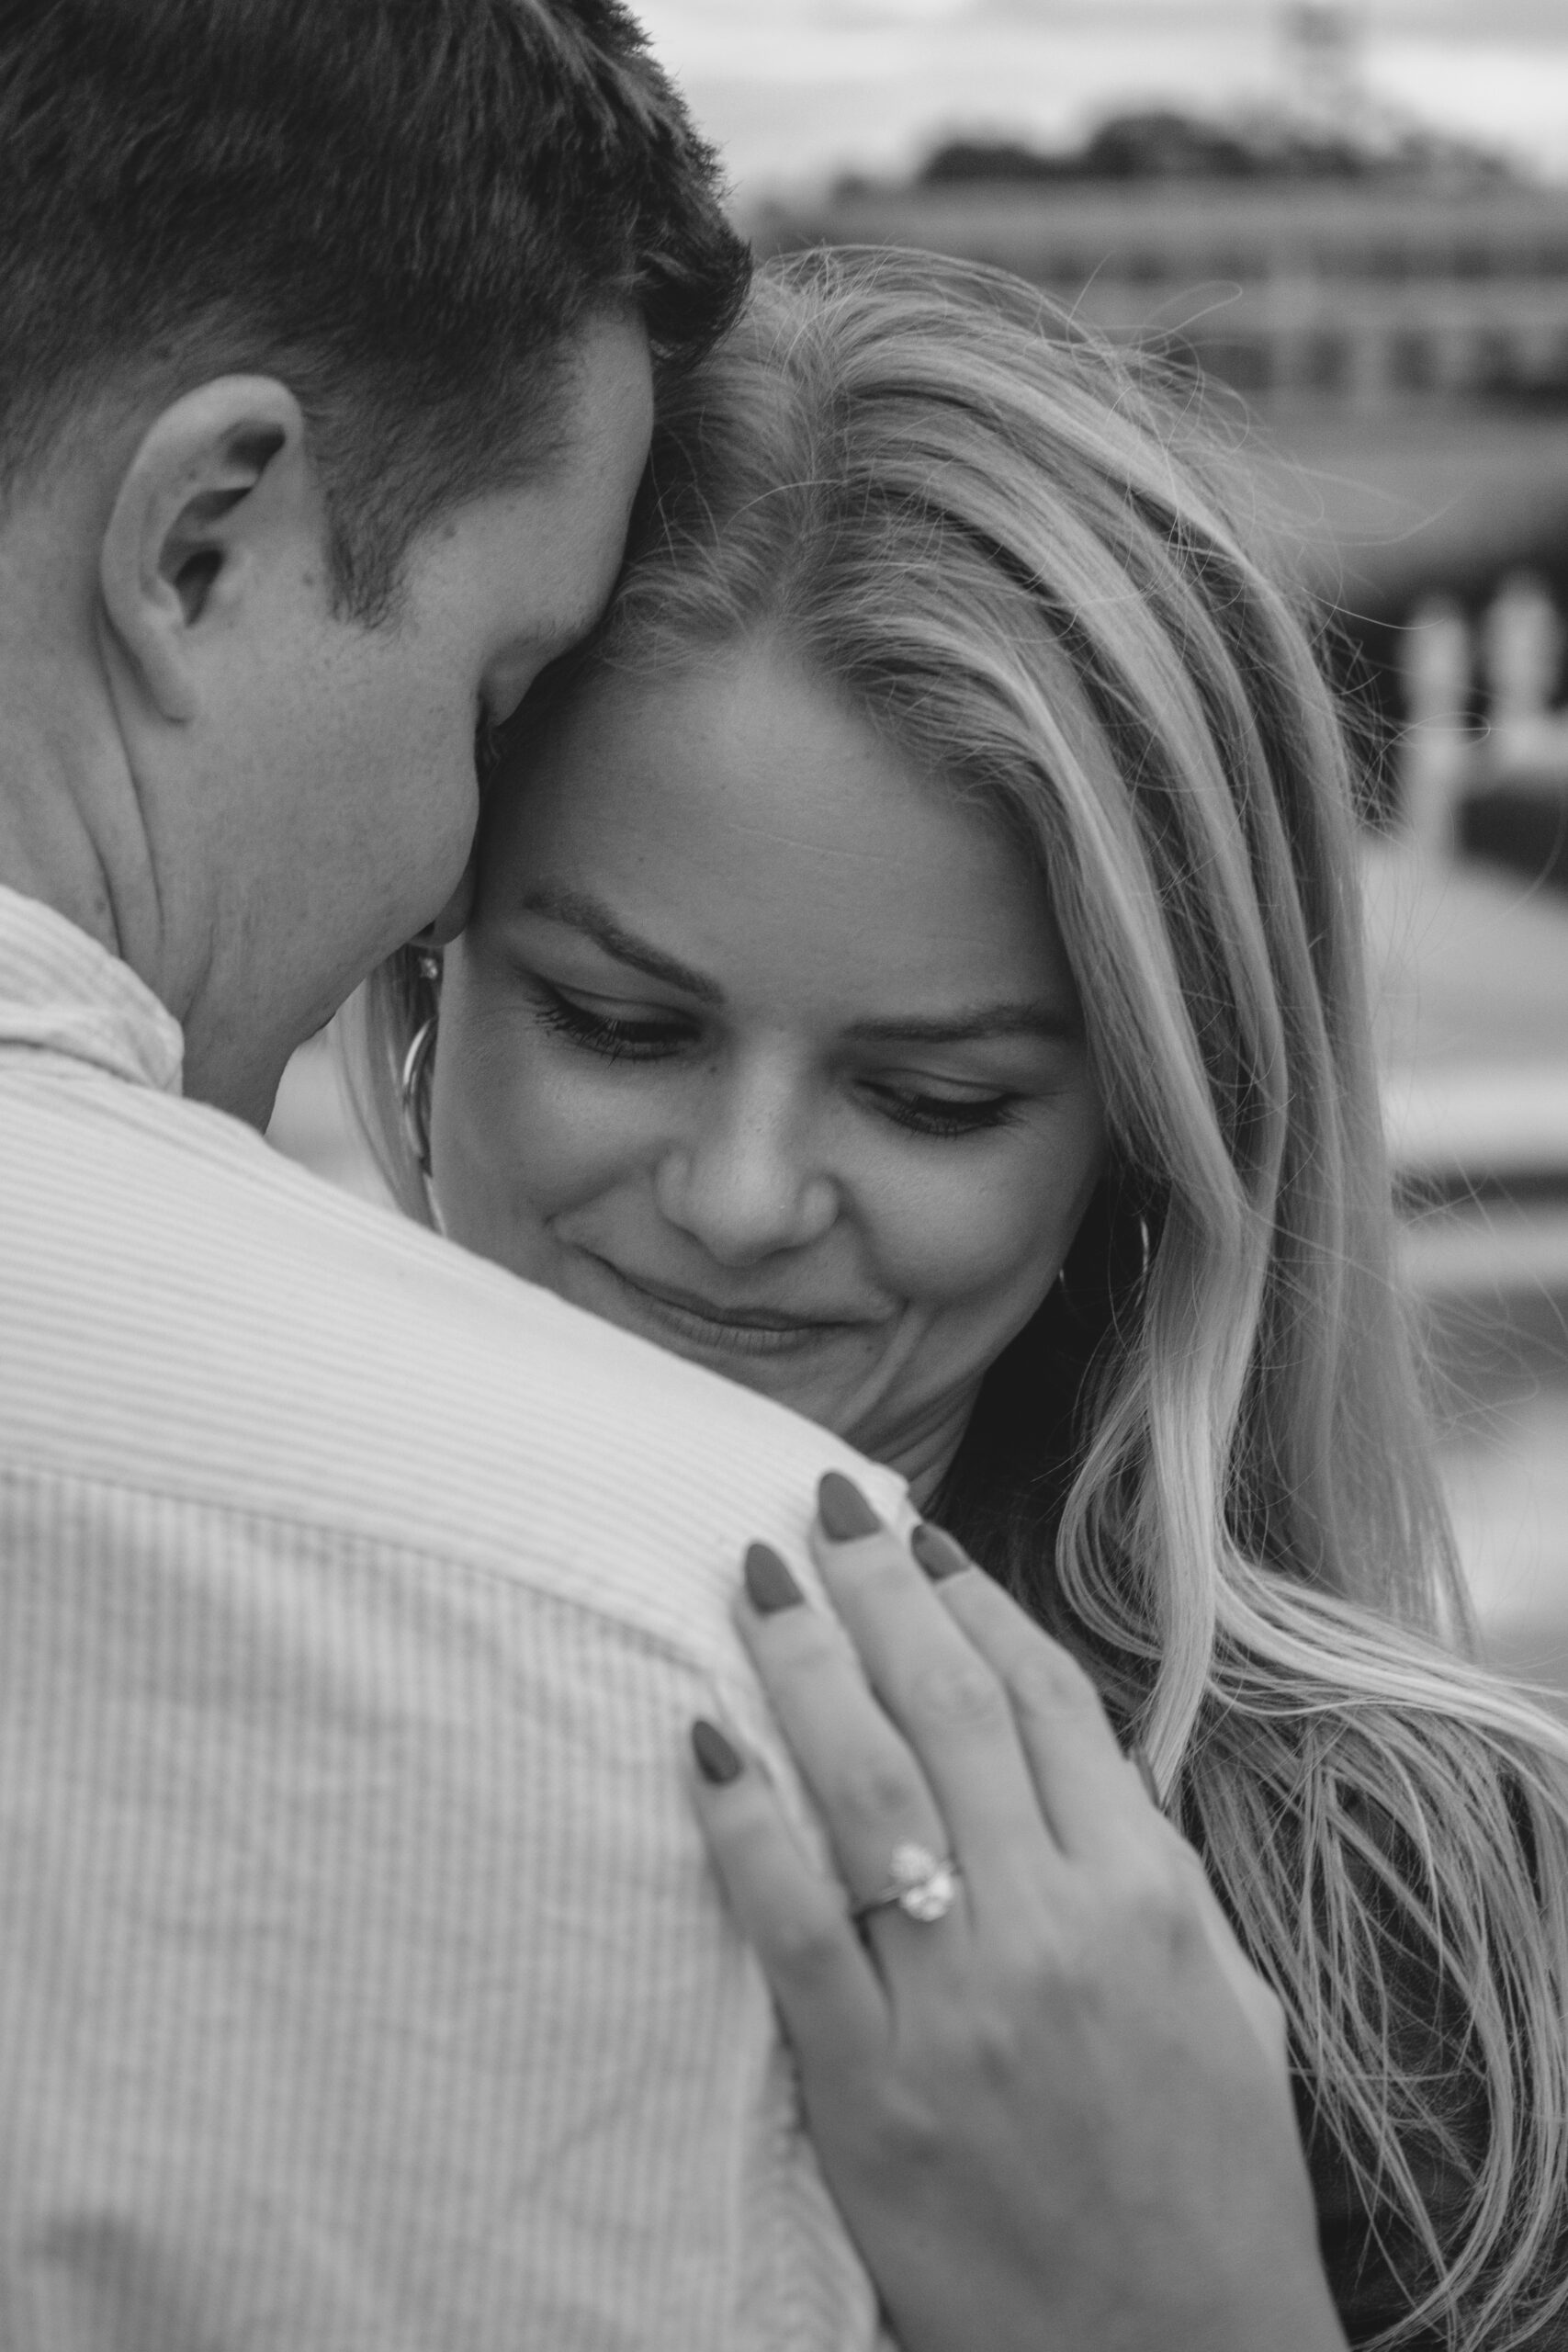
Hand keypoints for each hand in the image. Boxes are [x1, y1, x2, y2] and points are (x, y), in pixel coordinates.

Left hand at [690, 1479, 1346, 2351]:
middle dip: (878, 1591)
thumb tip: (1066, 1751)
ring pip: (866, 1789)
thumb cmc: (1208, 2177)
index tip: (920, 1535)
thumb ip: (1152, 1869)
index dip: (975, 1603)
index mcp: (1146, 1899)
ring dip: (806, 1665)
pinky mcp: (871, 2089)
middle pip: (949, 1713)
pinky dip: (744, 1822)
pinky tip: (705, 1739)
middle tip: (819, 1502)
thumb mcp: (1229, 2000)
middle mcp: (1052, 1930)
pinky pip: (792, 1926)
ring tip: (755, 1574)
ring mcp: (958, 2007)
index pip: (1046, 1703)